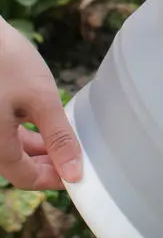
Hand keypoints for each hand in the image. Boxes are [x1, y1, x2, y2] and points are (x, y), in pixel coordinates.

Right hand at [0, 19, 82, 190]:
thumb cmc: (3, 58)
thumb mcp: (40, 99)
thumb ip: (59, 138)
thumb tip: (74, 174)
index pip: (25, 178)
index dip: (54, 179)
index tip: (80, 173)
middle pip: (16, 164)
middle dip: (47, 163)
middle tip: (77, 155)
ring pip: (10, 147)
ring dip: (37, 147)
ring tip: (66, 137)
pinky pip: (2, 131)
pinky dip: (23, 131)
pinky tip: (43, 121)